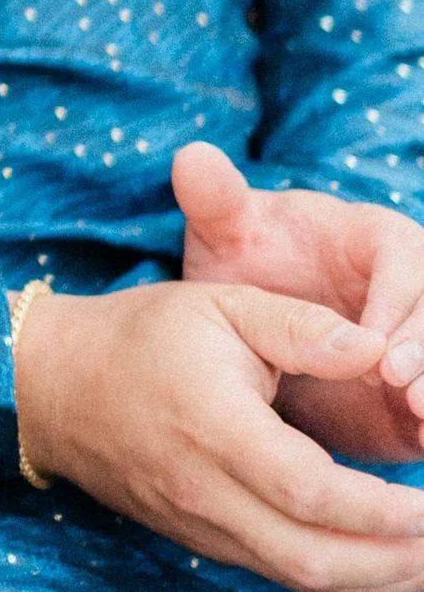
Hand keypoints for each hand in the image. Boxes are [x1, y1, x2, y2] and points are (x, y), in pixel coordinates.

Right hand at [16, 276, 423, 591]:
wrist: (56, 387)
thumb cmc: (143, 336)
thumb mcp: (221, 304)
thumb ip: (301, 326)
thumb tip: (375, 346)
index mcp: (217, 428)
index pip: (312, 493)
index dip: (385, 510)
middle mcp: (209, 493)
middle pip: (318, 560)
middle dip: (399, 560)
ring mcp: (205, 527)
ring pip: (306, 581)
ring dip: (380, 579)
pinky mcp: (206, 542)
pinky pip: (284, 577)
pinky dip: (343, 577)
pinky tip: (383, 556)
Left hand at [177, 142, 423, 462]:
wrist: (247, 328)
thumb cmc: (247, 263)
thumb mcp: (228, 234)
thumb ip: (216, 201)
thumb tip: (191, 157)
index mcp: (378, 238)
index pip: (405, 262)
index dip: (396, 303)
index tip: (373, 346)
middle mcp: (411, 286)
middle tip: (397, 385)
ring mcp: (418, 337)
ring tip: (415, 414)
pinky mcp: (418, 386)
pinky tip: (417, 434)